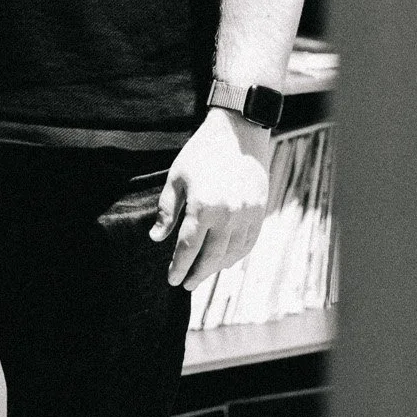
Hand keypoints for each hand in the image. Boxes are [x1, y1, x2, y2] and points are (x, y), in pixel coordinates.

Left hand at [149, 107, 272, 288]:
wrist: (239, 131)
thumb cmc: (202, 152)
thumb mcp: (177, 177)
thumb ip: (167, 211)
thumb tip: (156, 238)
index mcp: (203, 206)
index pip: (188, 248)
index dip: (178, 267)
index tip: (172, 280)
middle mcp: (228, 215)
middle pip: (210, 258)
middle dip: (196, 274)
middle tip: (186, 284)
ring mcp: (247, 215)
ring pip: (231, 254)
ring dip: (216, 268)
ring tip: (203, 273)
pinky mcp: (260, 211)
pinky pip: (248, 243)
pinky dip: (236, 256)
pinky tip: (225, 260)